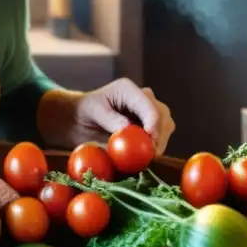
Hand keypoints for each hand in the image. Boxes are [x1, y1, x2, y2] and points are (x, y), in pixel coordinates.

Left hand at [42, 79, 175, 154]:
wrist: (81, 120)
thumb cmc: (85, 112)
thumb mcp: (94, 111)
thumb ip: (110, 119)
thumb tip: (128, 129)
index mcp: (129, 89)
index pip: (150, 107)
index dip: (154, 125)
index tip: (151, 141)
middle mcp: (143, 98)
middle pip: (163, 117)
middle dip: (158, 136)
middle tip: (149, 155)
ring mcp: (148, 113)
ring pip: (166, 128)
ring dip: (158, 144)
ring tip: (143, 157)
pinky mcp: (149, 127)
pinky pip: (159, 138)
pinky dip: (153, 148)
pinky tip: (142, 157)